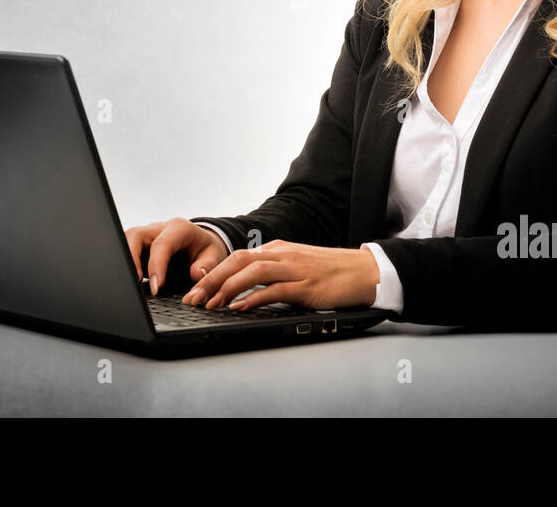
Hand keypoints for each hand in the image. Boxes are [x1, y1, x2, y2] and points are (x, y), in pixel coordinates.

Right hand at [124, 218, 230, 295]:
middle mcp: (160, 229)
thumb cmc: (206, 249)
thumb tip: (197, 274)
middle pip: (136, 235)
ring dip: (127, 261)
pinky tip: (132, 282)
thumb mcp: (215, 256)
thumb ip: (207, 265)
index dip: (156, 265)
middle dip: (132, 258)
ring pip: (127, 241)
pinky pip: (127, 252)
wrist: (202, 244)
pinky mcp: (140, 247)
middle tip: (136, 282)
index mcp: (179, 229)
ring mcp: (148, 236)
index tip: (157, 287)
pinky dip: (127, 266)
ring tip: (132, 284)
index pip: (162, 244)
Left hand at [180, 240, 380, 310]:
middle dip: (211, 278)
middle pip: (238, 260)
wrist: (364, 271)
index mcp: (278, 249)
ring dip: (227, 287)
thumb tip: (244, 290)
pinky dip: (253, 298)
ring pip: (252, 272)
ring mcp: (294, 269)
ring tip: (210, 303)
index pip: (238, 257)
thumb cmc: (331, 272)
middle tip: (192, 297)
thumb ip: (273, 274)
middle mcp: (283, 254)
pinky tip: (239, 307)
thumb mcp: (297, 267)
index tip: (195, 289)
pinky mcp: (306, 286)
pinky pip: (274, 290)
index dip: (213, 272)